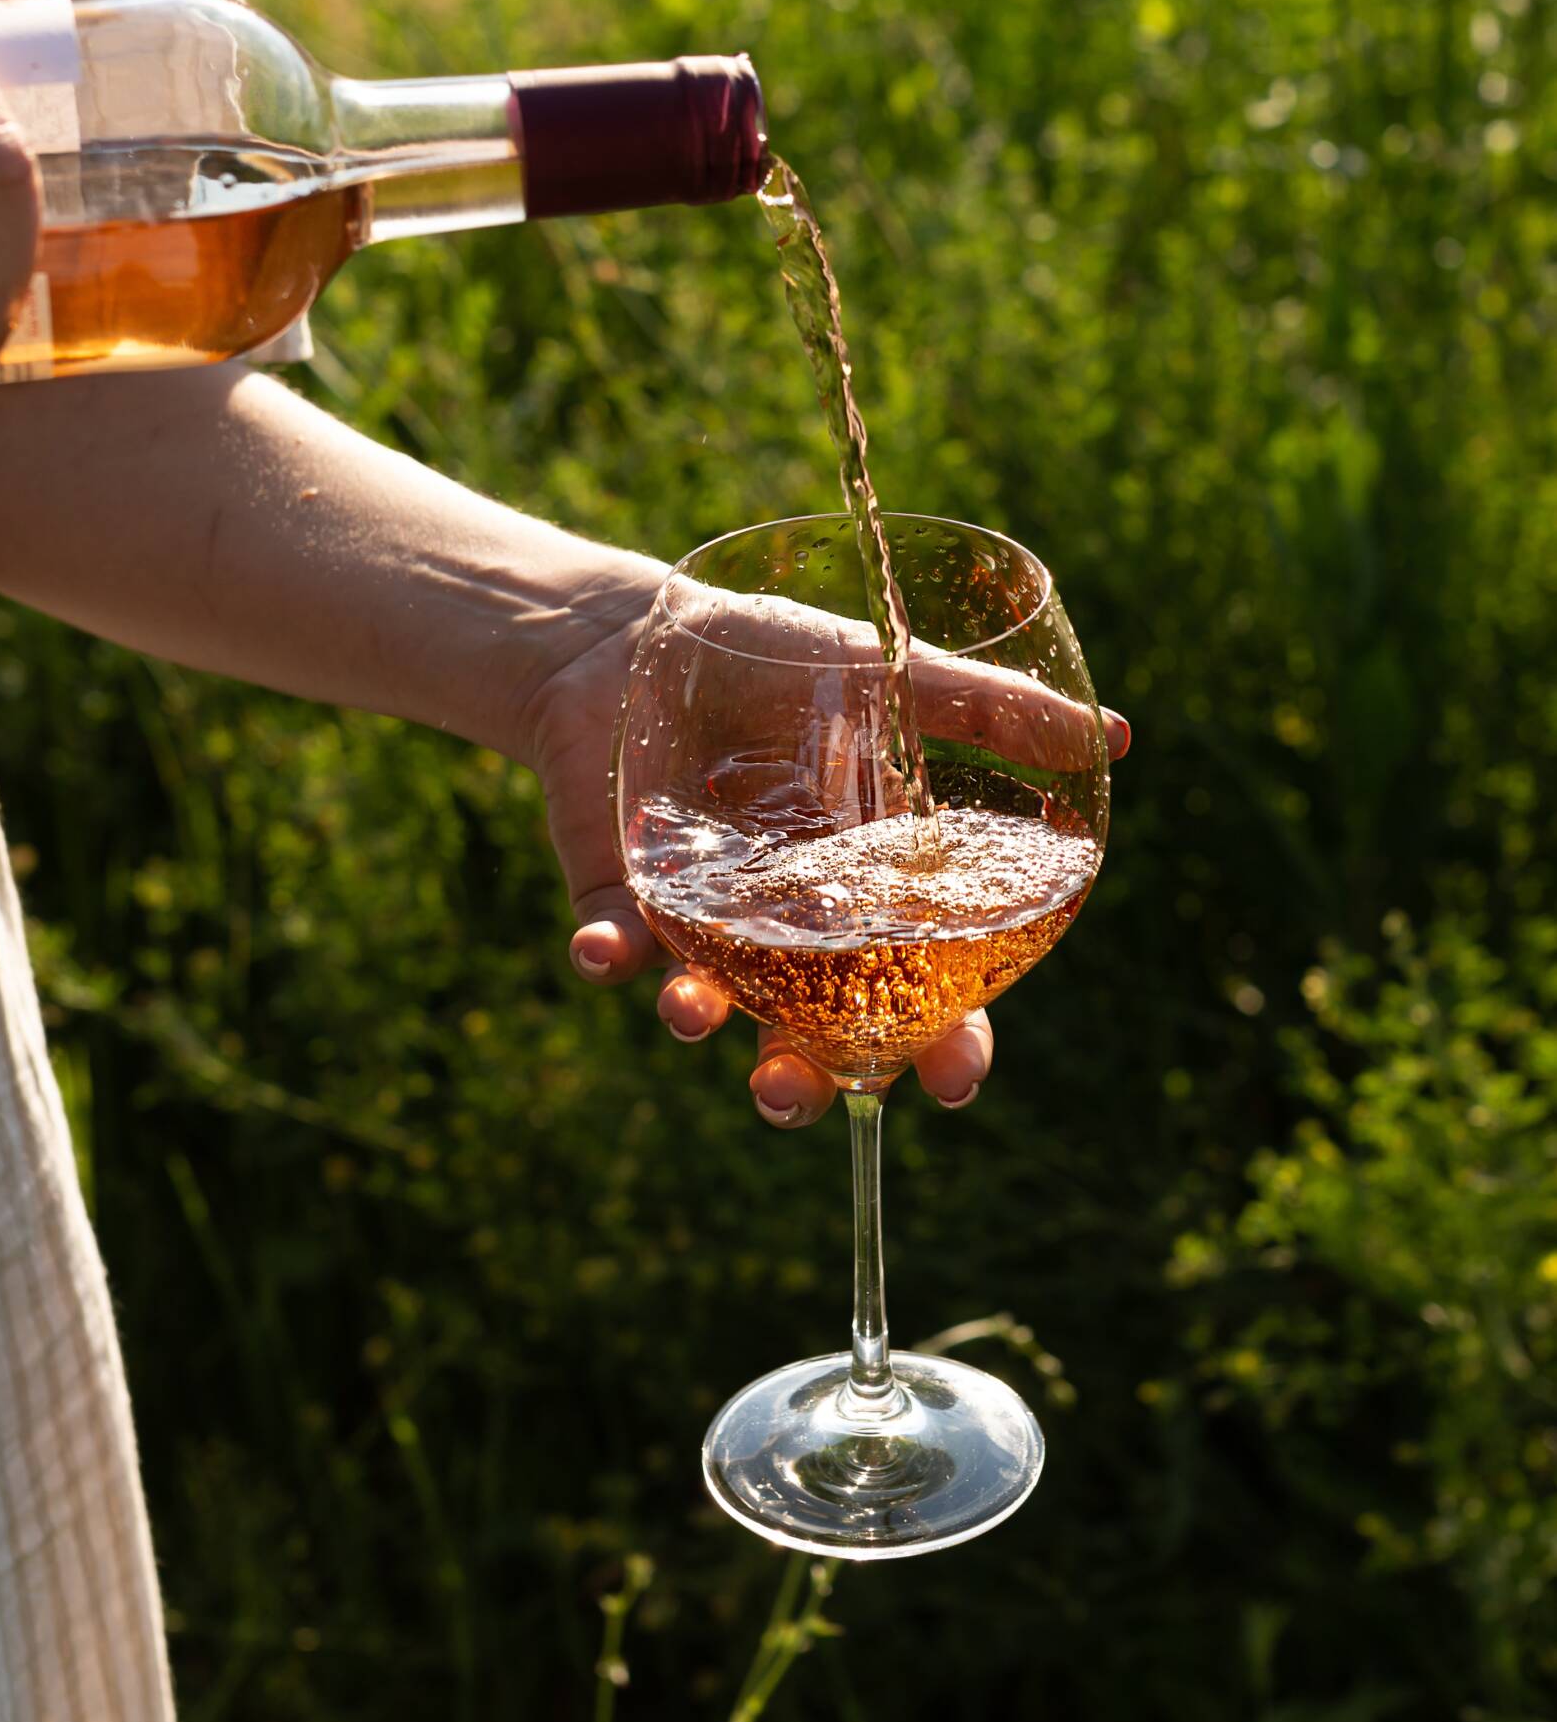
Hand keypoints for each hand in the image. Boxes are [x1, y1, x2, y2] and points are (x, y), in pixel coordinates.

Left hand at [525, 585, 1130, 1129]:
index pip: (920, 996)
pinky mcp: (621, 896)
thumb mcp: (890, 674)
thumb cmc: (775, 658)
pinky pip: (614, 947)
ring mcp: (700, 921)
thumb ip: (993, 714)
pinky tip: (603, 953)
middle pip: (810, 1036)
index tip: (950, 1082)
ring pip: (710, 1008)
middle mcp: (787, 927)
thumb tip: (1119, 734)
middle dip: (806, 1079)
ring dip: (699, 1024)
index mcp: (867, 893)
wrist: (641, 628)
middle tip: (796, 1092)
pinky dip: (606, 957)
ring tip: (690, 1017)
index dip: (941, 1045)